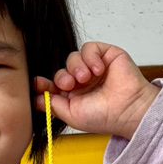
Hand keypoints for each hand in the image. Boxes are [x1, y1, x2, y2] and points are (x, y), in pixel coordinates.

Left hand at [34, 42, 157, 139]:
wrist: (128, 110)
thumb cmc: (105, 116)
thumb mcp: (71, 115)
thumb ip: (52, 105)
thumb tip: (34, 98)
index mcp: (74, 95)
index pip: (53, 84)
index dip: (44, 82)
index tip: (38, 83)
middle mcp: (83, 81)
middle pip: (61, 69)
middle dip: (62, 76)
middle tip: (70, 84)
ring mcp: (94, 68)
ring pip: (73, 57)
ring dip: (76, 67)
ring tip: (86, 78)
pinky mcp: (106, 54)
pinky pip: (89, 48)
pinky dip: (90, 57)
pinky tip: (97, 70)